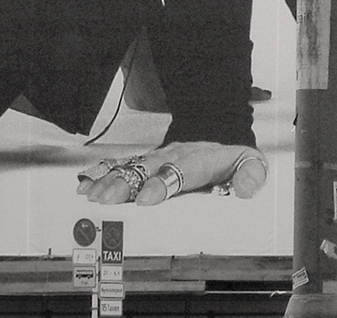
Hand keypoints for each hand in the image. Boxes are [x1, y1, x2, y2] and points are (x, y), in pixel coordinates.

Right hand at [79, 142, 268, 203]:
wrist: (220, 136)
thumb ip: (251, 176)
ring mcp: (157, 158)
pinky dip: (102, 173)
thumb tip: (244, 190)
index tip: (147, 199)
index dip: (162, 184)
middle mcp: (174, 155)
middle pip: (148, 169)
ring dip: (110, 180)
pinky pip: (122, 165)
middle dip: (126, 185)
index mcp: (200, 158)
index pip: (181, 170)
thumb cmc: (233, 159)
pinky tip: (85, 183)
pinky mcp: (146, 162)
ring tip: (92, 195)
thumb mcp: (252, 164)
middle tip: (108, 200)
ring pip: (131, 167)